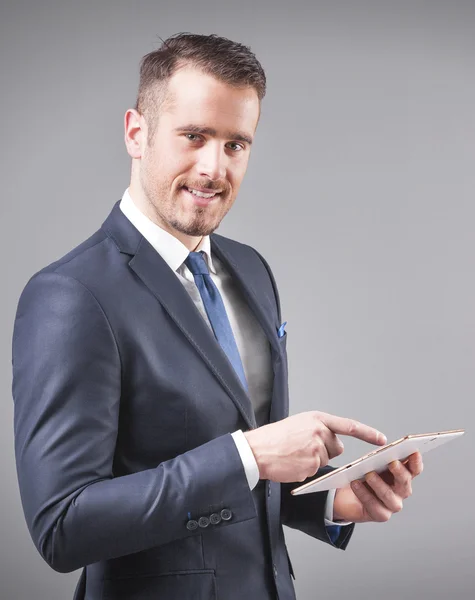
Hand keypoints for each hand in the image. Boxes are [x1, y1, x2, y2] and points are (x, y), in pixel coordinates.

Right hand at [244, 411, 386, 482]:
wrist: (256, 450)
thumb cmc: (275, 438)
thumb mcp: (299, 424)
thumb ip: (318, 430)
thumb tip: (335, 444)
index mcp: (317, 419)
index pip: (348, 425)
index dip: (367, 433)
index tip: (382, 439)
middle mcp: (319, 432)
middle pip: (336, 447)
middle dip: (325, 450)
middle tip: (302, 447)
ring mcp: (316, 449)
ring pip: (325, 460)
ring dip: (313, 460)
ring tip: (294, 454)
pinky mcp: (311, 466)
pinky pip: (316, 471)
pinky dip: (305, 470)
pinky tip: (292, 463)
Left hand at [333, 452, 423, 522]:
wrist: (347, 494)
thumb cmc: (364, 474)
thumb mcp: (372, 462)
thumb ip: (381, 456)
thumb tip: (382, 447)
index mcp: (403, 475)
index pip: (414, 469)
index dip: (416, 461)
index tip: (413, 452)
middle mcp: (401, 491)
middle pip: (405, 482)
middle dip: (400, 472)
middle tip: (392, 463)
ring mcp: (392, 504)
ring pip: (389, 496)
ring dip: (379, 484)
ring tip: (368, 474)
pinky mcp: (380, 514)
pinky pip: (374, 506)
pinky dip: (363, 494)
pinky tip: (355, 483)